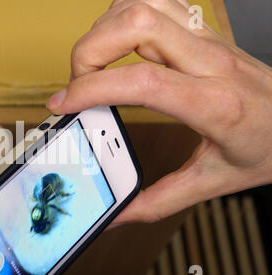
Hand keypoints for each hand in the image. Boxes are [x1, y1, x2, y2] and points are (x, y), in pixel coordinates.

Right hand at [47, 0, 271, 222]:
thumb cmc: (266, 147)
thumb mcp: (213, 183)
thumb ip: (157, 201)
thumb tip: (116, 213)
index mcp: (215, 105)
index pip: (143, 83)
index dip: (91, 88)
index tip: (63, 104)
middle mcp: (211, 62)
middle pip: (137, 24)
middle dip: (90, 50)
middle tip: (78, 82)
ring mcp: (208, 39)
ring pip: (144, 5)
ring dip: (105, 29)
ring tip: (94, 63)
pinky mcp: (203, 30)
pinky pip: (156, 1)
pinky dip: (124, 14)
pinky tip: (119, 41)